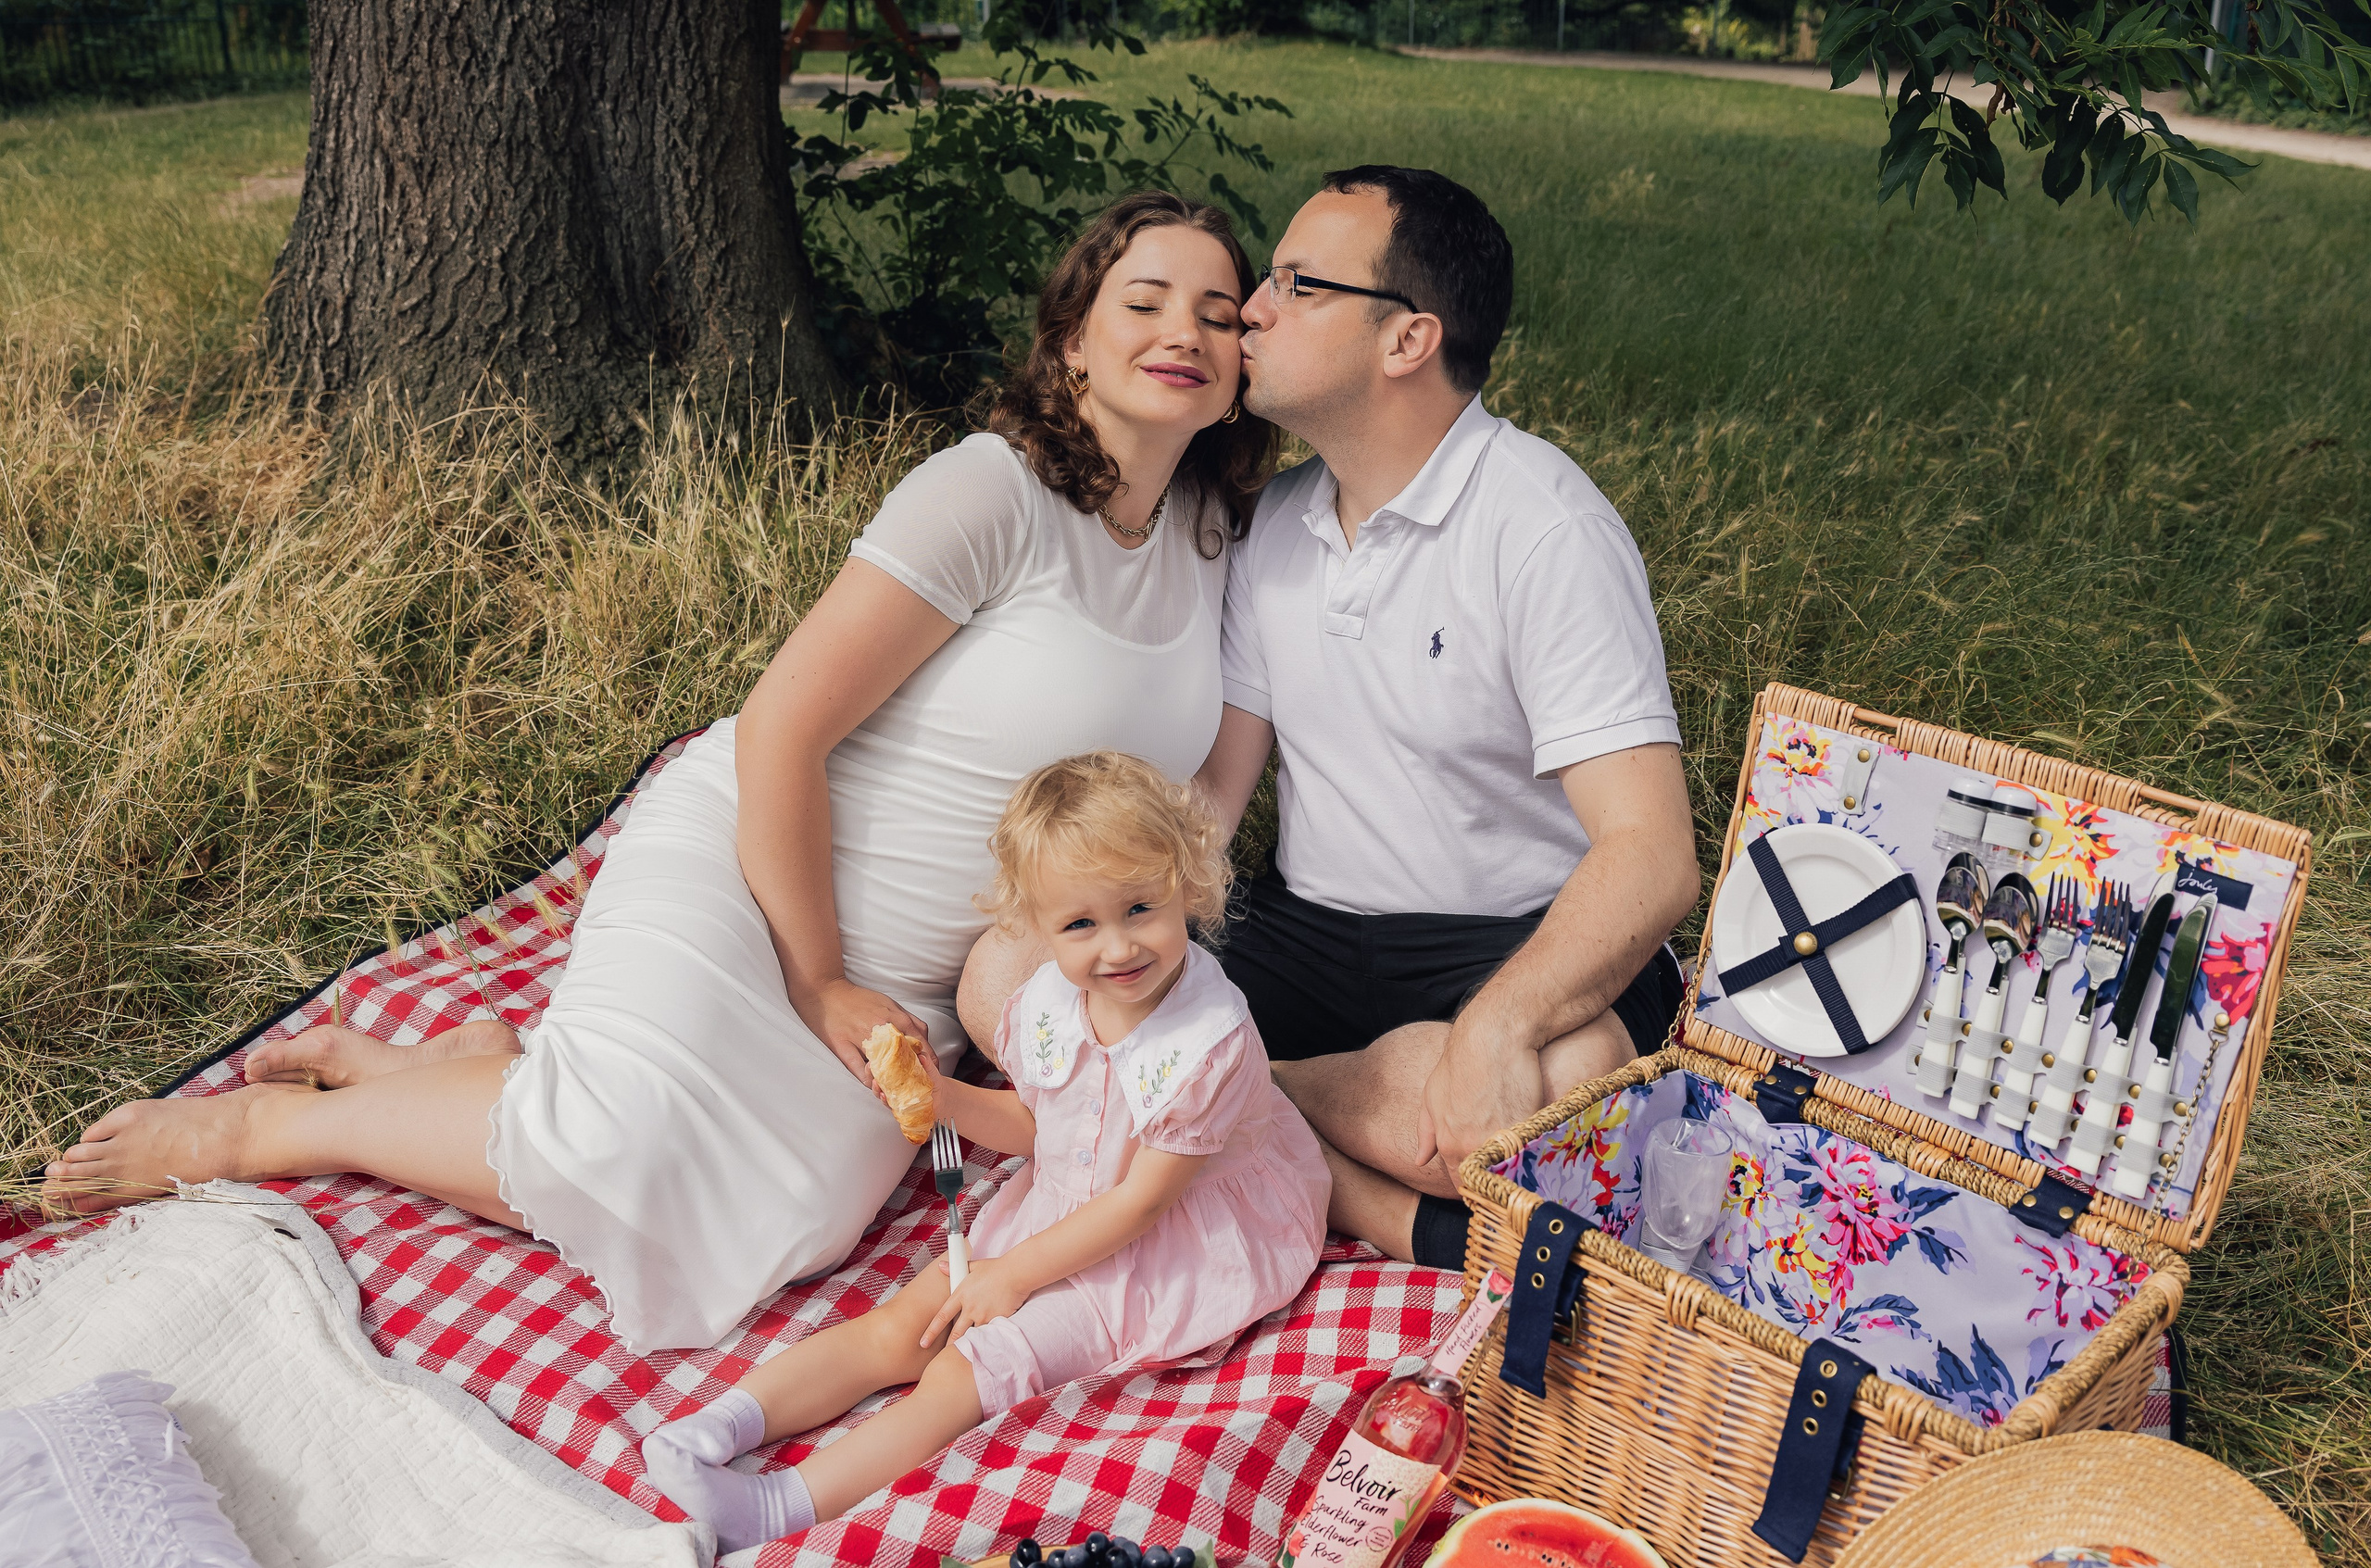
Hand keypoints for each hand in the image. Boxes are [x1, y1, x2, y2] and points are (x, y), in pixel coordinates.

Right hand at [795, 977, 930, 1087]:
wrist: (827, 991)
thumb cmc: (859, 999)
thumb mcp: (889, 1003)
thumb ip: (908, 1020)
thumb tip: (923, 1038)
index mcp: (896, 1018)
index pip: (922, 1045)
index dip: (929, 1062)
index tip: (929, 1073)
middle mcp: (882, 1029)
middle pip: (906, 1058)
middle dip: (913, 1074)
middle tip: (914, 1085)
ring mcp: (861, 1039)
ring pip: (883, 1067)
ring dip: (890, 1080)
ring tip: (894, 1087)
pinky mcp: (842, 1046)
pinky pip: (858, 1070)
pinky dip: (868, 1080)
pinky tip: (872, 1083)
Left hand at [921, 1253, 1030, 1345]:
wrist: (1016, 1273)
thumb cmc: (997, 1268)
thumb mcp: (974, 1266)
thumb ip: (955, 1269)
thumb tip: (941, 1266)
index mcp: (961, 1294)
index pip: (942, 1316)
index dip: (932, 1331)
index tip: (924, 1342)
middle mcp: (970, 1308)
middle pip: (955, 1332)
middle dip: (949, 1346)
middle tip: (943, 1356)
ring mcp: (983, 1315)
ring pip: (972, 1335)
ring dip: (969, 1343)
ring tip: (965, 1354)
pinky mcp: (996, 1320)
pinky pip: (989, 1334)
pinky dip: (986, 1340)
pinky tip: (985, 1347)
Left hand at [1414, 1005, 1546, 1177]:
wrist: (1494, 1038)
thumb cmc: (1461, 1062)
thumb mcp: (1432, 1096)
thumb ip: (1426, 1133)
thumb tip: (1419, 1160)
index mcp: (1449, 1144)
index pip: (1462, 1184)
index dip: (1475, 1183)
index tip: (1485, 1178)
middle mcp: (1472, 1148)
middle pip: (1487, 1182)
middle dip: (1495, 1179)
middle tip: (1504, 1171)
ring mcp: (1501, 1140)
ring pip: (1510, 1172)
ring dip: (1514, 1170)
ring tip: (1519, 1161)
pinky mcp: (1527, 1129)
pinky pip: (1530, 1155)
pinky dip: (1531, 1155)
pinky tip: (1532, 1146)